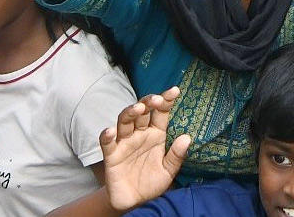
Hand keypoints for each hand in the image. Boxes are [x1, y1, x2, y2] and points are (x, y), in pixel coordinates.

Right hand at [100, 88, 191, 212]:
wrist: (134, 202)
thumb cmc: (152, 182)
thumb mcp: (168, 171)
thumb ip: (176, 156)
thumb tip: (187, 138)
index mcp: (156, 133)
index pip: (161, 112)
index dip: (166, 100)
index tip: (174, 91)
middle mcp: (140, 134)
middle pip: (142, 112)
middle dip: (148, 102)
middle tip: (156, 100)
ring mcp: (124, 143)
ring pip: (124, 121)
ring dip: (130, 113)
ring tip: (138, 108)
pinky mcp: (111, 155)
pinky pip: (107, 143)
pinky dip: (107, 135)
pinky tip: (110, 131)